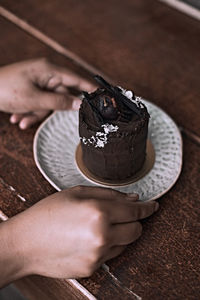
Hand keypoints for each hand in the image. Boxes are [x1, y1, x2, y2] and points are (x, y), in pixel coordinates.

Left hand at [0, 58, 93, 128]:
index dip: (89, 88)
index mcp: (49, 70)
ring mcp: (38, 82)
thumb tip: (79, 103)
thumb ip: (59, 101)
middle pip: (60, 95)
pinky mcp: (31, 89)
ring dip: (34, 114)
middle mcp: (45, 74)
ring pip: (47, 103)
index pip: (76, 79)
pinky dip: (29, 112)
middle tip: (38, 115)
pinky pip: (38, 104)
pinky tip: (17, 118)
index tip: (102, 95)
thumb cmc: (6, 89)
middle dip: (46, 110)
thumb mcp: (35, 99)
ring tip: (20, 120)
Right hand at [1, 186, 158, 282]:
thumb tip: (132, 199)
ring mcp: (98, 255)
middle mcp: (102, 235)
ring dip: (120, 233)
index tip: (154, 206)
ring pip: (126, 243)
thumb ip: (108, 194)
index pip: (135, 211)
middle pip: (136, 230)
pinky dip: (107, 245)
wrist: (25, 243)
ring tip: (97, 226)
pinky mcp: (92, 268)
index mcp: (98, 211)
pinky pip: (110, 255)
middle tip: (121, 214)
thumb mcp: (76, 193)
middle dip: (133, 221)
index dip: (148, 208)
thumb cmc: (47, 214)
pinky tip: (88, 238)